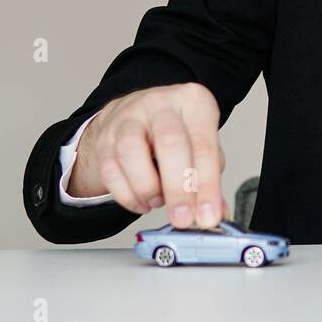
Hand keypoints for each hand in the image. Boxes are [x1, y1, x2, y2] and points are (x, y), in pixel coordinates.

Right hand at [69, 82, 230, 228]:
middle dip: (178, 190)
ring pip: (132, 154)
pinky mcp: (105, 136)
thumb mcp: (202, 142)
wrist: (138, 111)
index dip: (208, 185)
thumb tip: (216, 213)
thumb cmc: (178, 129)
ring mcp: (129, 118)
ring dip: (147, 189)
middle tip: (183, 219)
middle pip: (170, 145)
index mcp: (193, 101)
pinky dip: (127, 195)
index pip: (204, 145)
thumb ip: (210, 177)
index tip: (208, 216)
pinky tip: (142, 202)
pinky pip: (111, 170)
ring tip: (158, 203)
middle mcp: (160, 104)